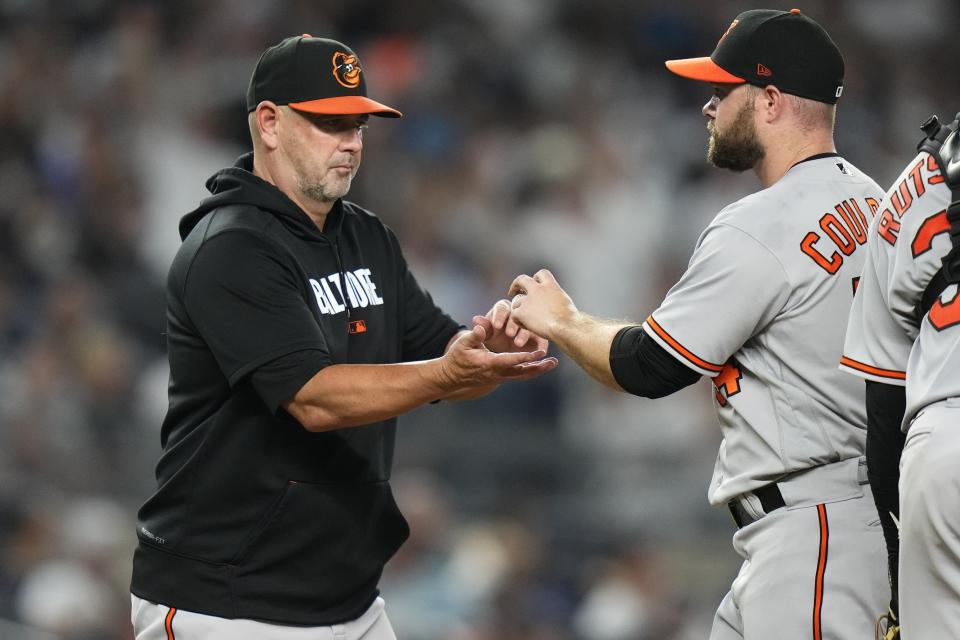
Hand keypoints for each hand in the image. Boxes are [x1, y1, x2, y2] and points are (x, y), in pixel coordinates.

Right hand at [439, 323, 557, 388]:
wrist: (451, 376)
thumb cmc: (457, 357)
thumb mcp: (463, 344)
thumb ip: (474, 335)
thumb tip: (481, 326)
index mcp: (489, 364)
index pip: (510, 361)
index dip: (525, 357)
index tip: (538, 353)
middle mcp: (497, 373)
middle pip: (521, 372)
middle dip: (538, 367)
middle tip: (552, 362)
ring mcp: (499, 377)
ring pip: (522, 375)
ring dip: (537, 370)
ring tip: (551, 364)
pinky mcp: (500, 378)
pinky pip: (518, 375)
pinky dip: (530, 371)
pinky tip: (539, 366)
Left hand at [472, 299, 547, 353]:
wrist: (500, 354)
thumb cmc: (492, 340)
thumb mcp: (485, 335)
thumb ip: (483, 328)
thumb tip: (476, 320)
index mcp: (502, 310)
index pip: (502, 307)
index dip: (499, 315)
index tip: (496, 325)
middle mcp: (517, 314)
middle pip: (518, 313)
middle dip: (513, 323)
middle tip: (508, 334)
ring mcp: (529, 324)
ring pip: (529, 324)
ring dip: (524, 333)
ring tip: (518, 343)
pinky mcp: (538, 336)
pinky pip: (542, 338)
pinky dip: (541, 344)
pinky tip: (537, 351)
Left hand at [508, 269, 578, 339]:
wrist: (565, 326)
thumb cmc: (571, 319)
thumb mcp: (566, 302)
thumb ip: (556, 298)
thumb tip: (556, 304)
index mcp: (551, 286)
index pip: (541, 274)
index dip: (535, 278)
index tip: (533, 283)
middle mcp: (538, 290)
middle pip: (522, 279)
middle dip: (516, 284)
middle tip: (512, 291)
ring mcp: (528, 300)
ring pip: (516, 302)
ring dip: (519, 309)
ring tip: (526, 320)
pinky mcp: (521, 312)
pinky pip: (514, 315)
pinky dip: (518, 321)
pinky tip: (526, 327)